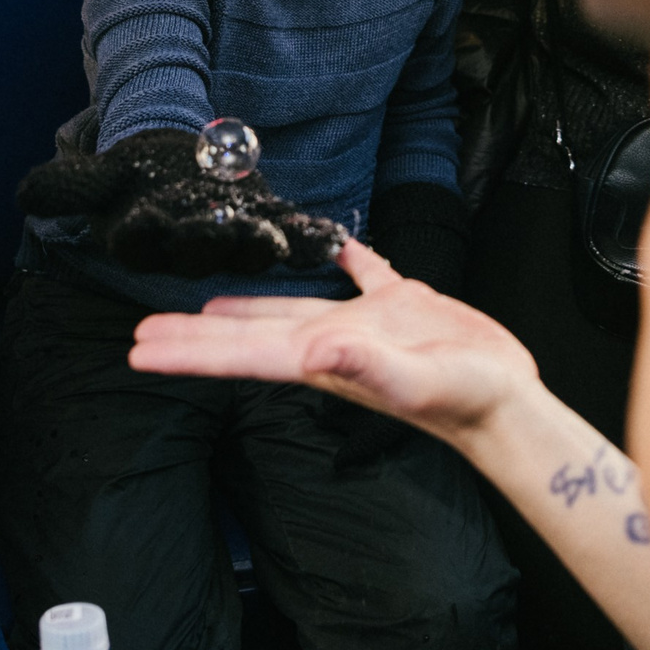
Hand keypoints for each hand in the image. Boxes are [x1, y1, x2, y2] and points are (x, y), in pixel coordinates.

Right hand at [20, 128, 346, 278]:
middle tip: (224, 228)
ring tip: (275, 236)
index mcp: (142, 241)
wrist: (171, 164)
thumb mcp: (96, 174)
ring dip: (261, 243)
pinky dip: (307, 238)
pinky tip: (330, 238)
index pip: (140, 241)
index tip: (143, 219)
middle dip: (212, 240)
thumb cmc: (130, 175)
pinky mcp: (267, 228)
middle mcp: (186, 251)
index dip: (143, 232)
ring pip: (246, 249)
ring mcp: (230, 243)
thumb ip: (67, 186)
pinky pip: (289, 235)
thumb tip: (24, 194)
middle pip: (199, 251)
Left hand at [130, 240, 539, 447]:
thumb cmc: (465, 398)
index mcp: (324, 359)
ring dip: (244, 307)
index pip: (240, 354)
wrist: (509, 403)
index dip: (187, 352)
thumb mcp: (417, 380)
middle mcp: (331, 344)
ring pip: (288, 309)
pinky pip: (360, 275)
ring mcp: (365, 325)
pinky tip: (332, 246)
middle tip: (141, 331)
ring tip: (202, 304)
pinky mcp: (401, 305)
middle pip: (247, 335)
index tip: (139, 351)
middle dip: (193, 336)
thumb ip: (369, 366)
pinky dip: (342, 259)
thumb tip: (321, 347)